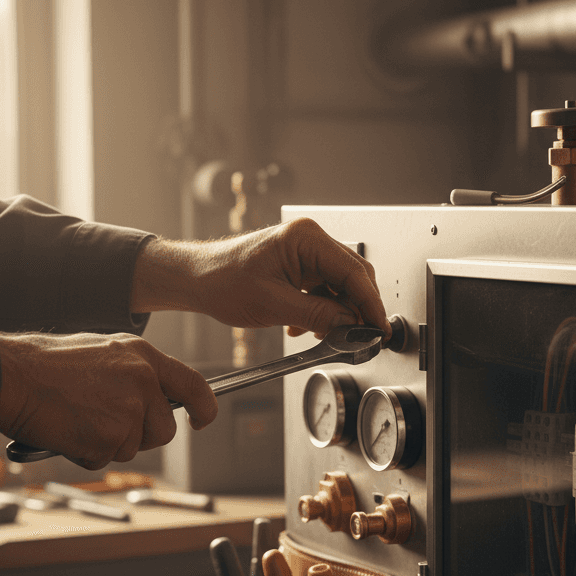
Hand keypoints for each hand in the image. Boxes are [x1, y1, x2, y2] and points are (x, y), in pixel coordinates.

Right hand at [0, 332, 217, 469]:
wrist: (10, 377)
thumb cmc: (46, 365)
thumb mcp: (103, 354)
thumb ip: (134, 374)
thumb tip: (151, 398)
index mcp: (143, 357)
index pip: (194, 385)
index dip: (203, 407)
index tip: (201, 420)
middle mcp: (143, 381)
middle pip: (164, 430)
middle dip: (140, 437)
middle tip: (105, 424)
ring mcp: (128, 410)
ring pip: (133, 448)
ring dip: (108, 444)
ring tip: (78, 419)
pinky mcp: (109, 436)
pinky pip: (105, 459)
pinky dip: (85, 453)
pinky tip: (67, 431)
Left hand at [130, 217, 390, 337]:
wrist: (197, 279)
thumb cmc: (222, 281)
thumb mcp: (273, 305)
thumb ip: (317, 315)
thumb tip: (350, 325)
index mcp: (305, 239)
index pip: (353, 272)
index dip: (370, 304)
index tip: (378, 327)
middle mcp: (310, 240)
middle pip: (354, 276)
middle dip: (356, 309)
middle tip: (358, 337)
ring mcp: (306, 251)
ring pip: (341, 285)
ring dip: (337, 313)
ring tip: (324, 333)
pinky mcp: (300, 265)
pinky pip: (325, 288)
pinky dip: (323, 310)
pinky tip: (307, 326)